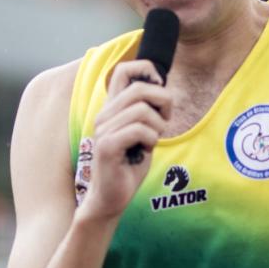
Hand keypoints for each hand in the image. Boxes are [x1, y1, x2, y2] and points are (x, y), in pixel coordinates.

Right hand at [80, 59, 172, 221]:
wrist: (110, 198)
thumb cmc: (128, 166)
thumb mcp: (141, 133)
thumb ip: (147, 112)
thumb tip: (164, 90)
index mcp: (111, 108)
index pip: (124, 70)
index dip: (146, 69)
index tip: (160, 87)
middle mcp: (104, 114)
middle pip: (140, 88)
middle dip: (163, 102)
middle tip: (165, 121)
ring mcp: (103, 129)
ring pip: (142, 110)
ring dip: (157, 127)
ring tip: (152, 140)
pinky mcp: (107, 145)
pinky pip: (140, 130)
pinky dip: (150, 140)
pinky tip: (145, 151)